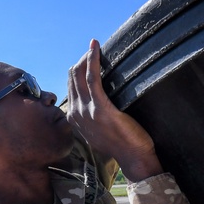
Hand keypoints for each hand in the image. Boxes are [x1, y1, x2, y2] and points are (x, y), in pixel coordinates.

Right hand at [67, 39, 163, 180]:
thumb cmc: (121, 144)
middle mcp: (76, 114)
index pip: (70, 86)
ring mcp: (86, 111)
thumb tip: (97, 103)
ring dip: (86, 57)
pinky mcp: (100, 108)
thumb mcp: (99, 132)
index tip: (89, 58)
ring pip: (79, 75)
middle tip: (93, 50)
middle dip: (81, 60)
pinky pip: (92, 78)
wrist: (133, 156)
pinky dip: (93, 60)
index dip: (78, 70)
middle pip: (72, 78)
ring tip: (94, 46)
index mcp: (74, 119)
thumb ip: (92, 118)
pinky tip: (95, 49)